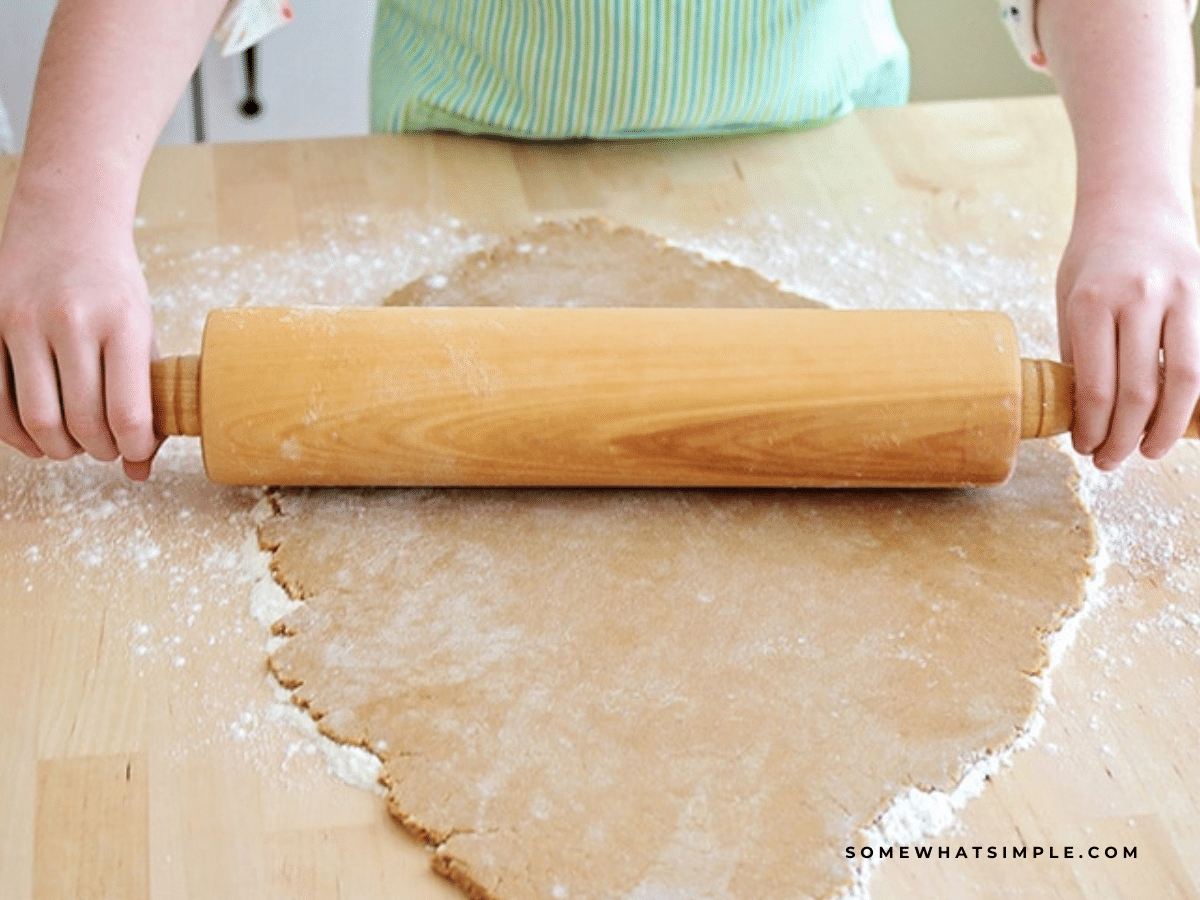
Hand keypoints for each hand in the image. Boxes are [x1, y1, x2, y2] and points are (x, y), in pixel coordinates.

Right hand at [0, 193, 159, 479]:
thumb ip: (145, 398)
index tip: (134, 452)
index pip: (128, 413)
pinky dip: (15, 433)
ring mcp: (22, 320)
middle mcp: (72, 320)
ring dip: (57, 448)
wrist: (67, 222)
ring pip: (36, 419)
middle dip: (97, 451)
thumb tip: (139, 470)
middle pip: (81, 422)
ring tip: (72, 443)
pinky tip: (34, 435)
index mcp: (124, 322)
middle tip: (104, 448)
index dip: (133, 449)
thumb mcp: (143, 332)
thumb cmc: (114, 287)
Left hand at [1056, 207, 1199, 469]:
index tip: (1084, 448)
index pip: (1096, 387)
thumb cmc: (1092, 259)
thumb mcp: (1068, 300)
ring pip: (1183, 380)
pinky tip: (1177, 417)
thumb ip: (1080, 352)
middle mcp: (1138, 298)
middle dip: (1123, 437)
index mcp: (1092, 302)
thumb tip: (1084, 413)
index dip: (1092, 428)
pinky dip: (1193, 395)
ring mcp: (1180, 295)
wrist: (1135, 204)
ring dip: (1165, 426)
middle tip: (1110, 461)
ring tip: (1147, 450)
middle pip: (1138, 391)